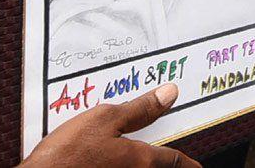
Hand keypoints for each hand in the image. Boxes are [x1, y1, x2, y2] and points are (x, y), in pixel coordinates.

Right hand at [21, 83, 199, 167]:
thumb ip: (139, 108)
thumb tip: (169, 94)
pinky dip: (120, 166)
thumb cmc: (67, 154)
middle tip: (175, 161)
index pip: (173, 161)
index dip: (187, 164)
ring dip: (142, 164)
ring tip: (140, 156)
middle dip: (166, 166)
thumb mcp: (105, 118)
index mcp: (139, 160)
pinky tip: (107, 159)